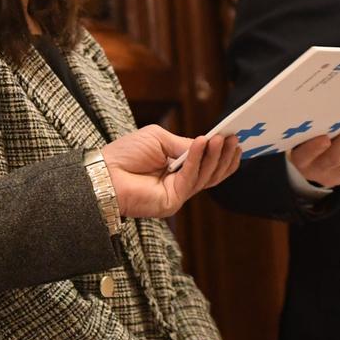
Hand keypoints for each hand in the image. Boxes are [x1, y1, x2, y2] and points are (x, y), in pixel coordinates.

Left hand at [100, 128, 240, 218]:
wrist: (105, 172)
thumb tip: (206, 144)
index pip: (205, 163)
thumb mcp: (160, 140)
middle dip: (223, 155)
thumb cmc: (126, 154)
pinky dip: (198, 160)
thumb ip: (184, 144)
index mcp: (177, 169)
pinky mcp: (172, 201)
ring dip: (214, 156)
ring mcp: (177, 194)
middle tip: (234, 138)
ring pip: (204, 177)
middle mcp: (180, 183)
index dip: (220, 153)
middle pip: (210, 173)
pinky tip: (203, 144)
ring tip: (221, 139)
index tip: (234, 138)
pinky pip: (190, 178)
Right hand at [287, 110, 339, 189]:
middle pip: (334, 157)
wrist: (313, 166)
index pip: (304, 156)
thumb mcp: (301, 136)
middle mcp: (317, 171)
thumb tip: (333, 102)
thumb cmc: (305, 141)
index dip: (314, 149)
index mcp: (300, 160)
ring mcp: (336, 175)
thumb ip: (310, 126)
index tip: (324, 138)